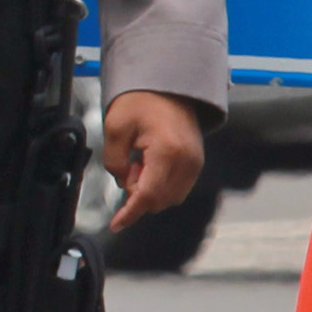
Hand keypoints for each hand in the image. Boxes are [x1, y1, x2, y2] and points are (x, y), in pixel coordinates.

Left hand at [105, 90, 208, 219]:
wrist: (168, 87)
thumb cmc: (140, 102)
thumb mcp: (115, 129)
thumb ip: (115, 163)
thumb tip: (125, 184)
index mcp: (167, 152)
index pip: (148, 195)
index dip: (130, 213)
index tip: (116, 224)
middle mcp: (187, 161)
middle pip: (160, 200)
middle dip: (138, 194)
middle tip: (129, 165)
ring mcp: (196, 163)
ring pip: (170, 197)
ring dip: (150, 190)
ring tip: (139, 161)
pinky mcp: (197, 162)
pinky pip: (178, 187)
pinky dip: (161, 185)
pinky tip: (150, 164)